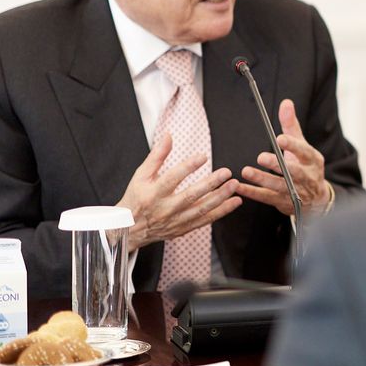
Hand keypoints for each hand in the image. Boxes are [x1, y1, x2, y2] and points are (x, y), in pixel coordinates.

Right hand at [117, 132, 241, 249]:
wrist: (130, 229)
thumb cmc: (136, 198)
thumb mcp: (141, 175)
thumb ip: (156, 156)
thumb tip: (168, 136)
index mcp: (153, 194)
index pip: (172, 178)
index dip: (188, 167)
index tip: (203, 156)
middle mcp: (165, 209)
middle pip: (190, 195)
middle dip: (210, 184)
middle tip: (226, 172)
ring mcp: (176, 220)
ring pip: (201, 209)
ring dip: (221, 198)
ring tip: (234, 185)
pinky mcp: (184, 228)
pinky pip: (206, 220)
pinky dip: (222, 212)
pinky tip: (235, 202)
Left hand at [238, 99, 329, 216]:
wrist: (316, 200)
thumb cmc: (305, 166)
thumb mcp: (302, 145)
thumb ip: (291, 125)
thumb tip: (286, 102)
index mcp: (312, 160)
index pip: (304, 151)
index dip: (292, 146)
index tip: (280, 139)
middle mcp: (306, 177)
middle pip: (293, 172)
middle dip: (277, 165)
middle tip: (261, 157)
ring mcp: (296, 192)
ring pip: (279, 187)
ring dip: (262, 180)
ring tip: (246, 171)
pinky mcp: (284, 203)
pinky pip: (267, 198)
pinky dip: (252, 193)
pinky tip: (239, 187)